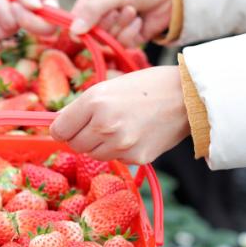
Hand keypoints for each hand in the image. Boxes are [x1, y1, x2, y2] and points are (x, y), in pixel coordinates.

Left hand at [49, 66, 189, 163]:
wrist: (188, 96)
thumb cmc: (146, 87)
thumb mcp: (107, 87)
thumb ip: (81, 108)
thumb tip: (57, 127)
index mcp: (94, 102)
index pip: (59, 130)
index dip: (62, 128)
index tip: (68, 126)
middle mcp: (105, 125)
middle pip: (74, 145)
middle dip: (80, 137)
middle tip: (96, 125)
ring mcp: (121, 144)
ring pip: (93, 155)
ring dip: (99, 145)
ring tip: (117, 128)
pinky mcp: (137, 157)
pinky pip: (115, 159)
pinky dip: (119, 151)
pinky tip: (134, 135)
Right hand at [70, 0, 172, 45]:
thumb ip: (92, 10)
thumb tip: (73, 31)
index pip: (75, 19)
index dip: (78, 26)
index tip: (83, 30)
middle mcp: (101, 14)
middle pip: (91, 33)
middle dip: (107, 23)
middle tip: (120, 10)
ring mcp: (115, 27)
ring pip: (107, 40)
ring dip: (121, 27)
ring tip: (133, 11)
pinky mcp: (129, 38)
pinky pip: (121, 45)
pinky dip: (130, 34)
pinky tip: (139, 21)